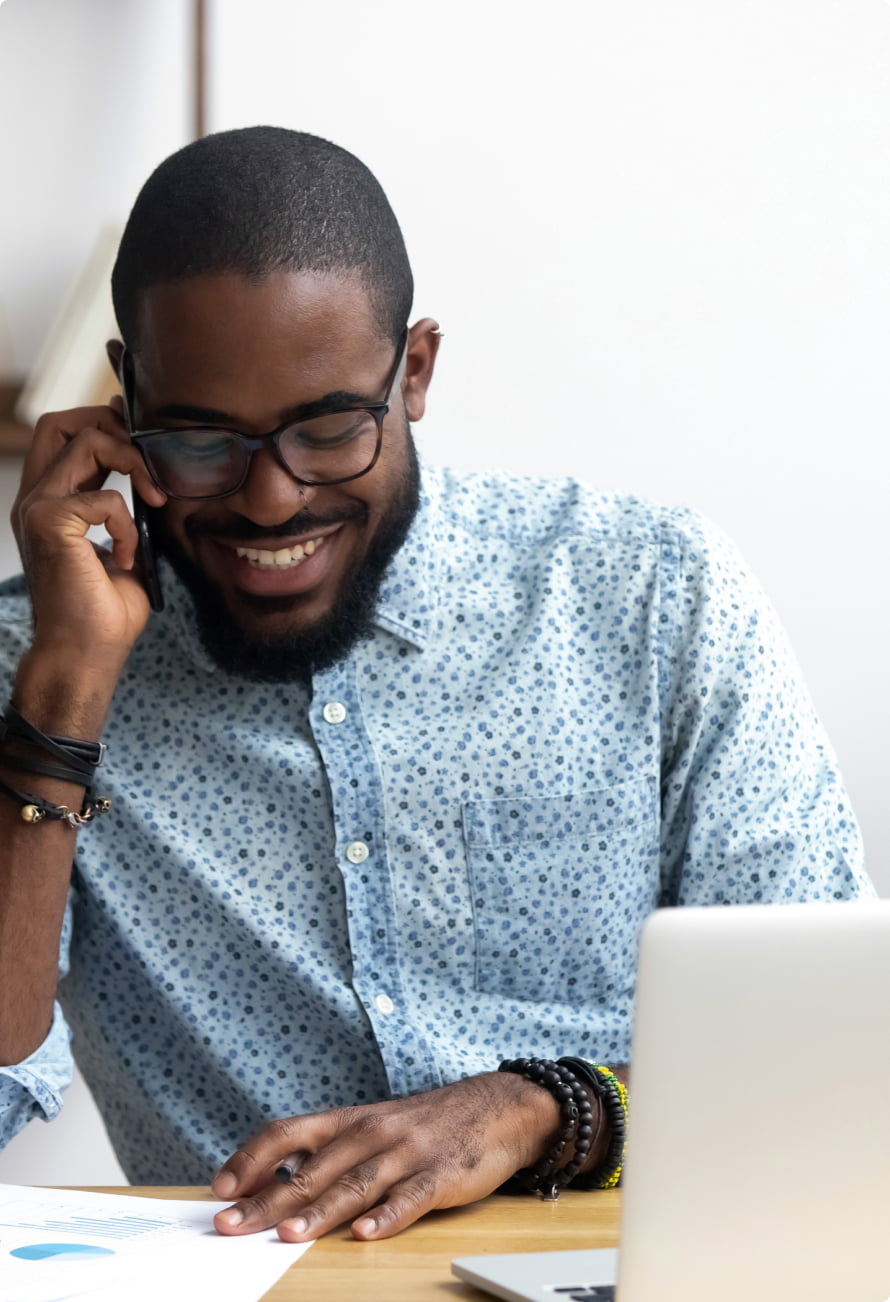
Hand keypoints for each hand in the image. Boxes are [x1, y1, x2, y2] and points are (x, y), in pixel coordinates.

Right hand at [12, 401, 166, 673]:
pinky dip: (129, 524)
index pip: (62, 435)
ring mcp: (37, 509)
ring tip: (154, 501)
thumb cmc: (104, 614)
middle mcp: (36, 499)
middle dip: (109, 425)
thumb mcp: (123, 549)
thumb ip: (127, 512)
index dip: (101, 422)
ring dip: (132, 462)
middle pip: (60, 422)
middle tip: (146, 460)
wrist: (84, 656)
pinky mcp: (50, 523)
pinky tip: (127, 557)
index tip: (142, 437)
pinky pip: (106, 498)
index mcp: (49, 503)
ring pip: (83, 440)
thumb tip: (152, 481)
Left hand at [210, 1072, 560, 1241]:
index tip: (221, 1187)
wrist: (495, 1106)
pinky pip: (410, 1197)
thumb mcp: (370, 1127)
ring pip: (354, 1184)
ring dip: (319, 1211)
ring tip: (289, 1234)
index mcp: (348, 1121)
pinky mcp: (440, 1175)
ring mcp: (406, 1154)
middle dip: (267, 1200)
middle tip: (231, 1225)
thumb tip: (269, 1182)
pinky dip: (388, 1216)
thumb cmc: (423, 1124)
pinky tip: (367, 1233)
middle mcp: (371, 1133)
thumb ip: (326, 1153)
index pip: (287, 1132)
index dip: (251, 1159)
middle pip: (311, 1169)